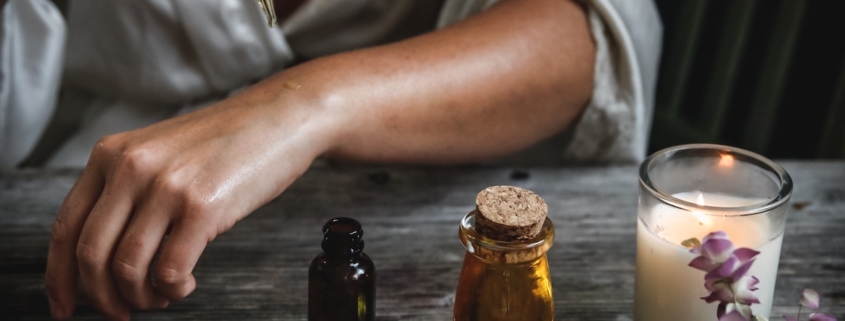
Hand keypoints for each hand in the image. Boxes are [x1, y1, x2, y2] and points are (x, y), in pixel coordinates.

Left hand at [44, 89, 331, 319]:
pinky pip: (169, 270)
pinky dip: (172, 288)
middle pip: (90, 254)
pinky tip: (186, 282)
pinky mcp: (202, 206)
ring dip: (141, 297)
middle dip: (101, 298)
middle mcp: (131, 167)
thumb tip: (108, 258)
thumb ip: (128, 190)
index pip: (66, 227)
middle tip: (122, 312)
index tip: (64, 305)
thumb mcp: (160, 154)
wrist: (281, 117)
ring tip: (162, 296)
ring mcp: (166, 186)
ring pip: (127, 268)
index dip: (59, 277)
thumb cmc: (228, 142)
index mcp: (111, 154)